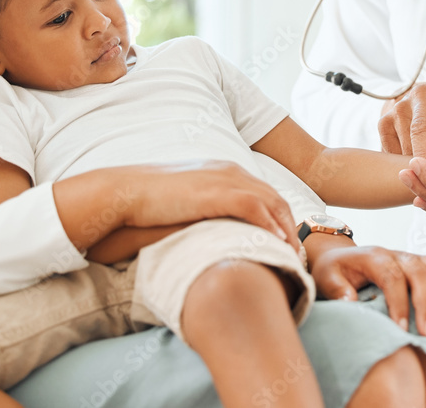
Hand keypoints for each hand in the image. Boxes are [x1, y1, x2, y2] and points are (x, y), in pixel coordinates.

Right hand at [122, 160, 300, 251]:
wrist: (128, 192)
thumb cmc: (151, 202)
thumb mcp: (187, 202)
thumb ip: (207, 211)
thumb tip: (216, 234)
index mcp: (225, 171)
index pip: (264, 193)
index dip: (279, 218)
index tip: (286, 242)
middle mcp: (231, 171)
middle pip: (275, 197)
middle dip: (290, 225)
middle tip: (297, 253)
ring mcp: (225, 179)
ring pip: (271, 202)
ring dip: (285, 229)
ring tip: (292, 254)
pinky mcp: (217, 191)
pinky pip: (255, 207)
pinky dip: (270, 225)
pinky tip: (277, 243)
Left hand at [309, 246, 425, 336]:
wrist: (341, 258)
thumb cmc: (335, 272)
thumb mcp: (326, 278)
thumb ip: (337, 289)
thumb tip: (352, 301)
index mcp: (374, 256)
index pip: (391, 276)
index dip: (398, 302)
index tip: (401, 330)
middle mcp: (398, 254)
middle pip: (419, 271)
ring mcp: (414, 258)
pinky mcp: (424, 265)